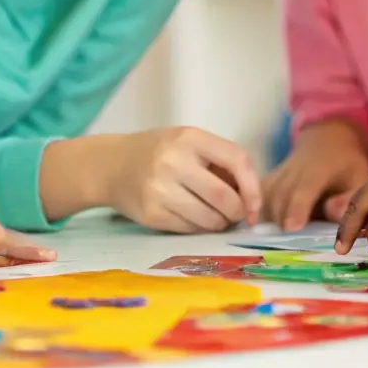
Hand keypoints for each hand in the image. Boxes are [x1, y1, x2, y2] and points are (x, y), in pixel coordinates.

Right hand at [105, 127, 261, 232]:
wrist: (112, 166)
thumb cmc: (159, 152)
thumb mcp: (188, 142)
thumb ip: (219, 161)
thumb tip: (252, 198)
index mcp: (189, 137)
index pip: (236, 159)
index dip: (253, 186)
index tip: (255, 203)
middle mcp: (174, 161)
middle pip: (224, 197)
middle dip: (238, 211)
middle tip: (238, 215)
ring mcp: (160, 189)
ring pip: (209, 219)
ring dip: (220, 223)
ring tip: (216, 216)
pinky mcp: (152, 214)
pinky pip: (190, 229)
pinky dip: (199, 228)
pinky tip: (193, 217)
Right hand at [263, 120, 367, 231]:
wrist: (328, 139)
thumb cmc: (347, 164)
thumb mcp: (358, 177)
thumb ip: (349, 198)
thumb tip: (333, 215)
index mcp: (319, 167)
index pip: (305, 187)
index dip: (297, 207)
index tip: (291, 227)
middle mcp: (294, 168)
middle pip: (281, 195)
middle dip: (280, 219)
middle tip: (286, 245)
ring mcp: (279, 171)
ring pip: (267, 196)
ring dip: (270, 218)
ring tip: (277, 241)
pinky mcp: (270, 178)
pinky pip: (260, 194)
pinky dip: (259, 209)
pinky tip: (264, 228)